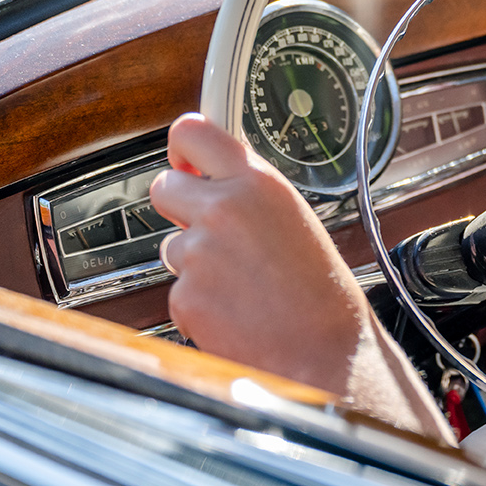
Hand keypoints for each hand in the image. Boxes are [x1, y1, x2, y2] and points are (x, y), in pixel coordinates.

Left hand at [149, 113, 449, 440]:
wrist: (322, 352)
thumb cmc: (321, 292)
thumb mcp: (295, 218)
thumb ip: (251, 193)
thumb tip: (214, 181)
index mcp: (258, 184)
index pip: (192, 133)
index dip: (183, 149)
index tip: (187, 162)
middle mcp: (223, 210)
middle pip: (164, 185)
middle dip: (178, 205)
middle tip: (208, 227)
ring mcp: (198, 253)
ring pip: (171, 243)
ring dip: (193, 260)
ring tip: (239, 281)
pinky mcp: (183, 295)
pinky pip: (177, 288)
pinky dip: (197, 300)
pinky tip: (232, 308)